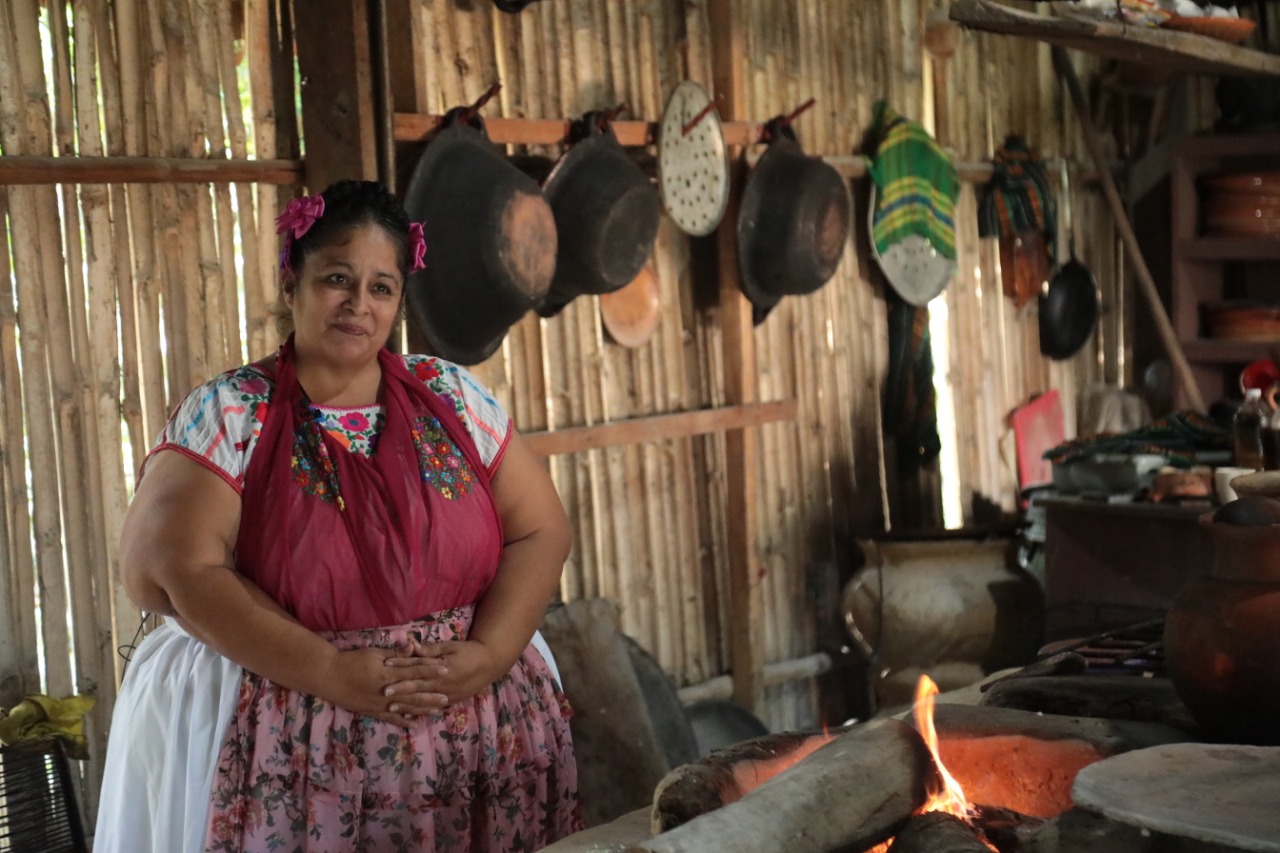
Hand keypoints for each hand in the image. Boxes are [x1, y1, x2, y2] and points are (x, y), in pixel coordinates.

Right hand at [320, 647, 450, 725]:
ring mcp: (380, 703)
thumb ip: (395, 654)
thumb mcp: (374, 653)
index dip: (431, 670)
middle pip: (414, 692)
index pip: (414, 670)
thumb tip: (413, 647)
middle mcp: (387, 690)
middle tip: (448, 696)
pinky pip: (391, 717)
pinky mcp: (372, 711)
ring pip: (406, 707)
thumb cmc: (352, 660)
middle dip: (432, 694)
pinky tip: (414, 723)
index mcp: (388, 672)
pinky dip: (403, 721)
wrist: (330, 676)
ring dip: (422, 708)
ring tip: (437, 710)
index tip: (446, 669)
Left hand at [384, 639, 505, 706]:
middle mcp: (442, 684)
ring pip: (423, 701)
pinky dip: (421, 712)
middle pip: (417, 687)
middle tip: (384, 694)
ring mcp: (447, 695)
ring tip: (391, 708)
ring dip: (407, 705)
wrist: (489, 664)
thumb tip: (412, 646)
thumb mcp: (450, 646)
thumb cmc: (469, 651)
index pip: (417, 668)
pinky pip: (432, 708)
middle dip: (400, 691)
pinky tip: (410, 716)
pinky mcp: (451, 701)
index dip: (401, 667)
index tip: (386, 667)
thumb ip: (431, 650)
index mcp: (441, 668)